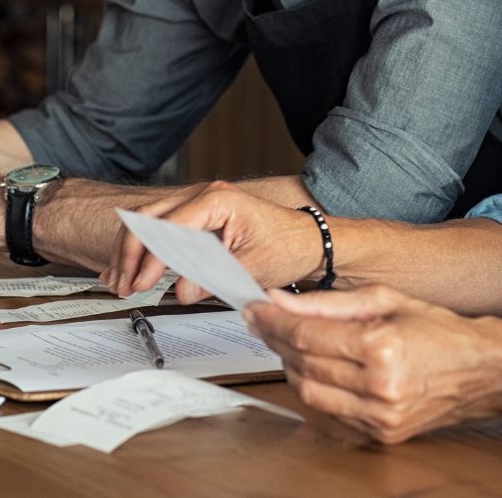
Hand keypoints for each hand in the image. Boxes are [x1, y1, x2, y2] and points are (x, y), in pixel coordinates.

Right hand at [102, 181, 321, 302]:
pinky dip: (139, 249)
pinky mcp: (193, 218)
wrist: (308, 241)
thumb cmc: (289, 246)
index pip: (169, 227)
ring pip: (144, 222)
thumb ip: (215, 278)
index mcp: (217, 200)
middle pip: (146, 218)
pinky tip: (125, 267)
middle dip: (129, 254)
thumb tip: (181, 290)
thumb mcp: (254, 267)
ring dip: (129, 252)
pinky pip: (156, 228)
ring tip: (119, 281)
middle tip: (124, 284)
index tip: (142, 283)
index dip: (150, 258)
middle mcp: (201, 195)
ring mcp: (195, 204)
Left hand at [245, 286, 501, 443]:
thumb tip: (278, 300)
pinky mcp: (381, 433)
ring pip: (308, 392)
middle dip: (274, 340)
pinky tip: (312, 368)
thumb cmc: (436, 330)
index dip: (272, 321)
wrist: (481, 370)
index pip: (306, 335)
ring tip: (286, 343)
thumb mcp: (383, 299)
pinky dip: (313, 388)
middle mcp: (380, 386)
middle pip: (301, 363)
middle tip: (262, 322)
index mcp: (381, 347)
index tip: (254, 309)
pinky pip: (328, 412)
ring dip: (289, 366)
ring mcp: (380, 415)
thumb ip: (325, 302)